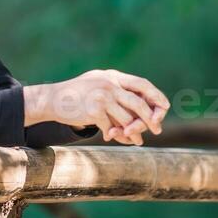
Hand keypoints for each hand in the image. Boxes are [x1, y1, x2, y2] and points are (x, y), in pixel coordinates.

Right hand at [38, 69, 168, 145]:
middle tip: (157, 130)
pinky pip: (111, 128)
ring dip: (132, 132)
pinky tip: (109, 137)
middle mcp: (109, 84)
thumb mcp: (99, 83)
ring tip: (136, 141)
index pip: (142, 84)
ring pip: (126, 119)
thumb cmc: (78, 95)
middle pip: (138, 103)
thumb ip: (117, 91)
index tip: (164, 108)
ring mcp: (102, 97)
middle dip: (150, 119)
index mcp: (113, 76)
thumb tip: (142, 108)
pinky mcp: (94, 110)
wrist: (53, 99)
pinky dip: (113, 135)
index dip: (156, 96)